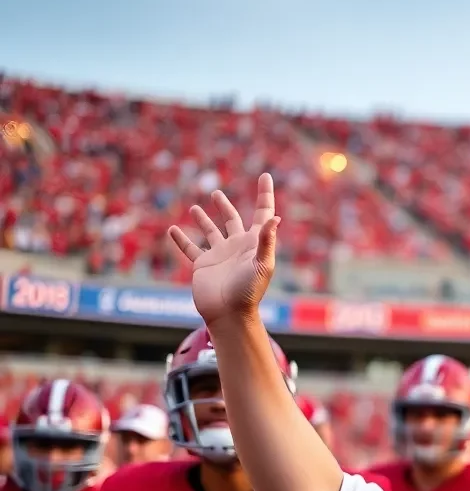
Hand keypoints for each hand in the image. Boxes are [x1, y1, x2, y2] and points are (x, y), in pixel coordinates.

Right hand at [167, 173, 279, 327]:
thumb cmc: (248, 292)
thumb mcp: (261, 265)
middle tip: (216, 193)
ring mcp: (219, 256)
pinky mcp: (202, 266)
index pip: (262, 214)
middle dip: (225, 206)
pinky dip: (181, 240)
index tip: (265, 176)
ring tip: (195, 208)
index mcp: (253, 243)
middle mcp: (236, 247)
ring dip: (203, 220)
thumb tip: (275, 217)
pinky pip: (190, 250)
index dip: (265, 195)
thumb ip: (266, 240)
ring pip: (210, 232)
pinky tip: (173, 230)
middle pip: (232, 220)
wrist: (229, 315)